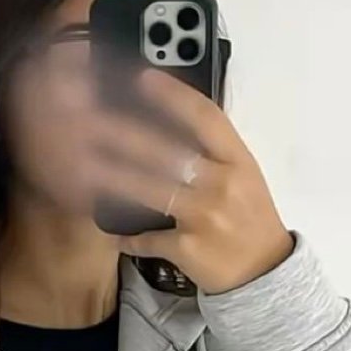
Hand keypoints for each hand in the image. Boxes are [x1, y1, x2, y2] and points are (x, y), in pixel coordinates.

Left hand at [90, 69, 294, 293]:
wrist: (264, 271)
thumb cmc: (248, 216)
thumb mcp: (243, 176)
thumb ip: (214, 152)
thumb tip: (171, 123)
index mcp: (239, 160)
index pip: (206, 118)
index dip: (174, 95)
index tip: (143, 78)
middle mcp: (222, 184)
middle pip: (169, 153)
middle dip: (126, 135)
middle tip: (92, 121)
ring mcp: (205, 217)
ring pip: (152, 191)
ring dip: (115, 177)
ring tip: (86, 165)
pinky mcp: (188, 249)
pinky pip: (148, 238)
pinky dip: (128, 236)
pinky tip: (111, 232)